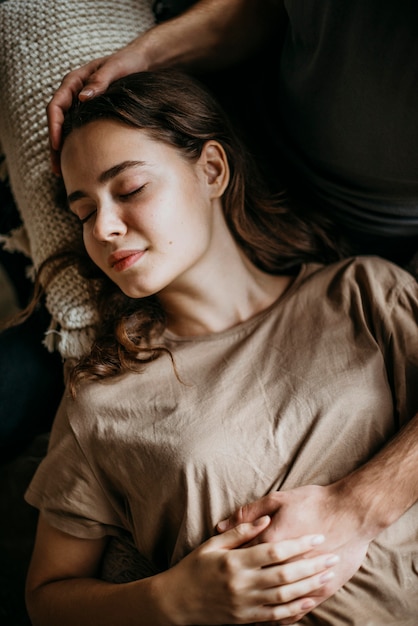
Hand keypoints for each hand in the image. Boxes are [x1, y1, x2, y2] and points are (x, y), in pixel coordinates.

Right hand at [47, 37, 150, 173]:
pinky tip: (79, 161)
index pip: (56, 105)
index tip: (57, 145)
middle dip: (55, 146)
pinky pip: (78, 130)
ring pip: (65, 129)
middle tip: (56, 168)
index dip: (54, 126)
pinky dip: (76, 145)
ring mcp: (80, 104)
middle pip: (57, 122)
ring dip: (62, 150)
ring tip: (62, 172)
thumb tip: (83, 97)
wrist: (140, 62)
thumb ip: (100, 81)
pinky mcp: (90, 113)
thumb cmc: (127, 63)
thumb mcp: (115, 68)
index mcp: (74, 81)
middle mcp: (74, 93)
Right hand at [157, 516, 338, 624]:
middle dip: (312, 565)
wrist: (176, 603)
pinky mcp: (245, 620)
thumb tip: (266, 520)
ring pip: (285, 597)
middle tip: (332, 556)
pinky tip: (309, 602)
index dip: (299, 544)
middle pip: (285, 574)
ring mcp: (245, 605)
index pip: (275, 551)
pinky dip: (294, 611)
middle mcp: (242, 584)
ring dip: (309, 587)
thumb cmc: (194, 568)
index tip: (317, 536)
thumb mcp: (213, 544)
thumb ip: (240, 531)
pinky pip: (275, 617)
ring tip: (328, 576)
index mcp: (235, 561)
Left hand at [217, 484, 369, 622]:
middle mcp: (286, 564)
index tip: (221, 566)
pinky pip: (297, 610)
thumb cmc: (315, 502)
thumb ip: (249, 514)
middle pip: (256, 580)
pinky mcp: (323, 590)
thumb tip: (220, 524)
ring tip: (244, 605)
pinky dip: (284, 616)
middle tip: (226, 589)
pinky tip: (273, 617)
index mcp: (272, 541)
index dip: (230, 562)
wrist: (353, 511)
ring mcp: (305, 579)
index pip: (242, 556)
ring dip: (260, 603)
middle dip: (239, 586)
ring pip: (276, 599)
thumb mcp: (278, 499)